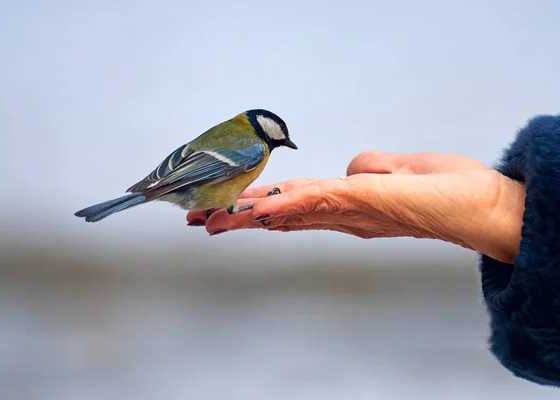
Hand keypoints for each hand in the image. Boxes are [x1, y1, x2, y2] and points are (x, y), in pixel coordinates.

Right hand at [186, 151, 525, 263]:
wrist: (485, 205)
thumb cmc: (446, 190)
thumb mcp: (400, 171)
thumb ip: (370, 170)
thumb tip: (354, 169)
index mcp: (345, 206)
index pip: (291, 204)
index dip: (257, 207)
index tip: (223, 211)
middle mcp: (343, 213)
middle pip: (282, 212)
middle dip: (238, 218)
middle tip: (199, 222)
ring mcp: (353, 210)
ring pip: (292, 210)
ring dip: (249, 216)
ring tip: (211, 219)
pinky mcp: (369, 202)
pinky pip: (321, 203)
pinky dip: (287, 208)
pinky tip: (260, 212)